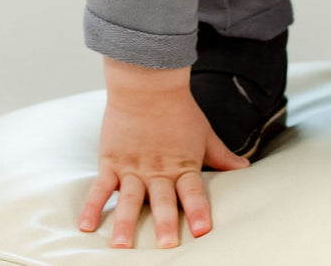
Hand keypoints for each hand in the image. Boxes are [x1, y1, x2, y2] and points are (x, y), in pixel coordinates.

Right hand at [78, 58, 248, 248]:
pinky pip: (100, 188)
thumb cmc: (179, 110)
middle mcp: (157, 170)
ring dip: (125, 222)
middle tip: (167, 244)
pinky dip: (92, 206)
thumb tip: (245, 167)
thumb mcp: (204, 133)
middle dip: (164, 222)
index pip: (192, 191)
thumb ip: (220, 155)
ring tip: (121, 245)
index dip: (197, 209)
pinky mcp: (111, 162)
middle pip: (162, 199)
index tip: (203, 229)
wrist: (148, 85)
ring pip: (129, 198)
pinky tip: (86, 226)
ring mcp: (132, 167)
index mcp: (182, 164)